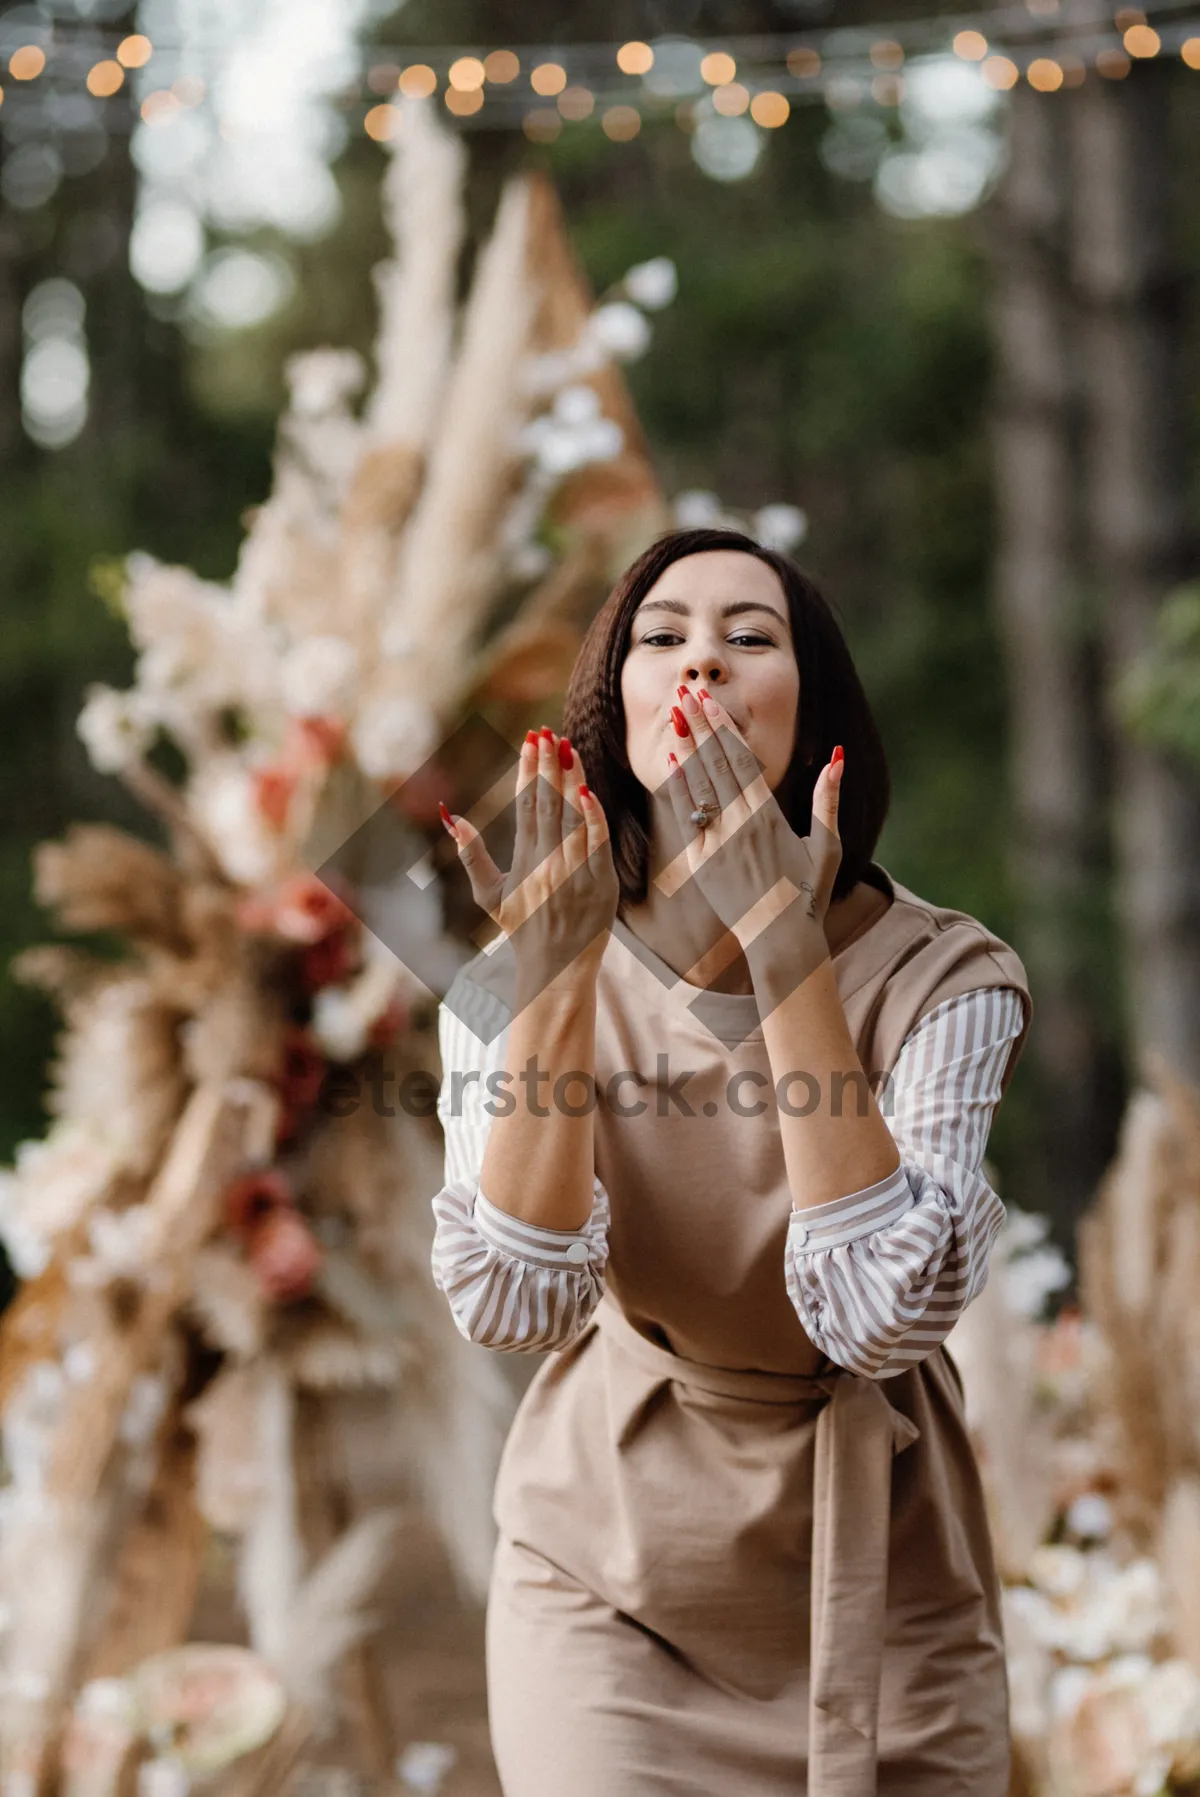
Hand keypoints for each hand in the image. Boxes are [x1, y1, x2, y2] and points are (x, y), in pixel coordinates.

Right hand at [440, 726, 618, 996]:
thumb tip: (449, 817)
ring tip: (570, 748)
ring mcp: (573, 874)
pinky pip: (597, 844)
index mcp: (522, 860)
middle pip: (547, 804)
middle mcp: (545, 864)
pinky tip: (588, 792)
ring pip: (572, 818)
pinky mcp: (599, 884)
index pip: (524, 805)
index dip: (528, 770)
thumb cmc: (523, 929)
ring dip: (571, 781)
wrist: (555, 970)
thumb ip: (471, 854)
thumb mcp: (489, 895)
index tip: (530, 740)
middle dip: (547, 766)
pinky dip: (593, 818)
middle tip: (548, 733)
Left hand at [663, 689, 842, 958]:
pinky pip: (686, 818)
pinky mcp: (701, 863)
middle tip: (684, 693)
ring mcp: (718, 843)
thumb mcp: (826, 847)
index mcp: (770, 816)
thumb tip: (837, 759)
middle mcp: (741, 824)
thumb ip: (828, 801)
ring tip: (672, 714)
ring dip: (685, 746)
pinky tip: (671, 760)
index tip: (710, 702)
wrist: (781, 940)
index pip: (741, 760)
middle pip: (716, 763)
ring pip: (698, 785)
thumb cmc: (808, 895)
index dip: (723, 728)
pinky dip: (678, 787)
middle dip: (699, 726)